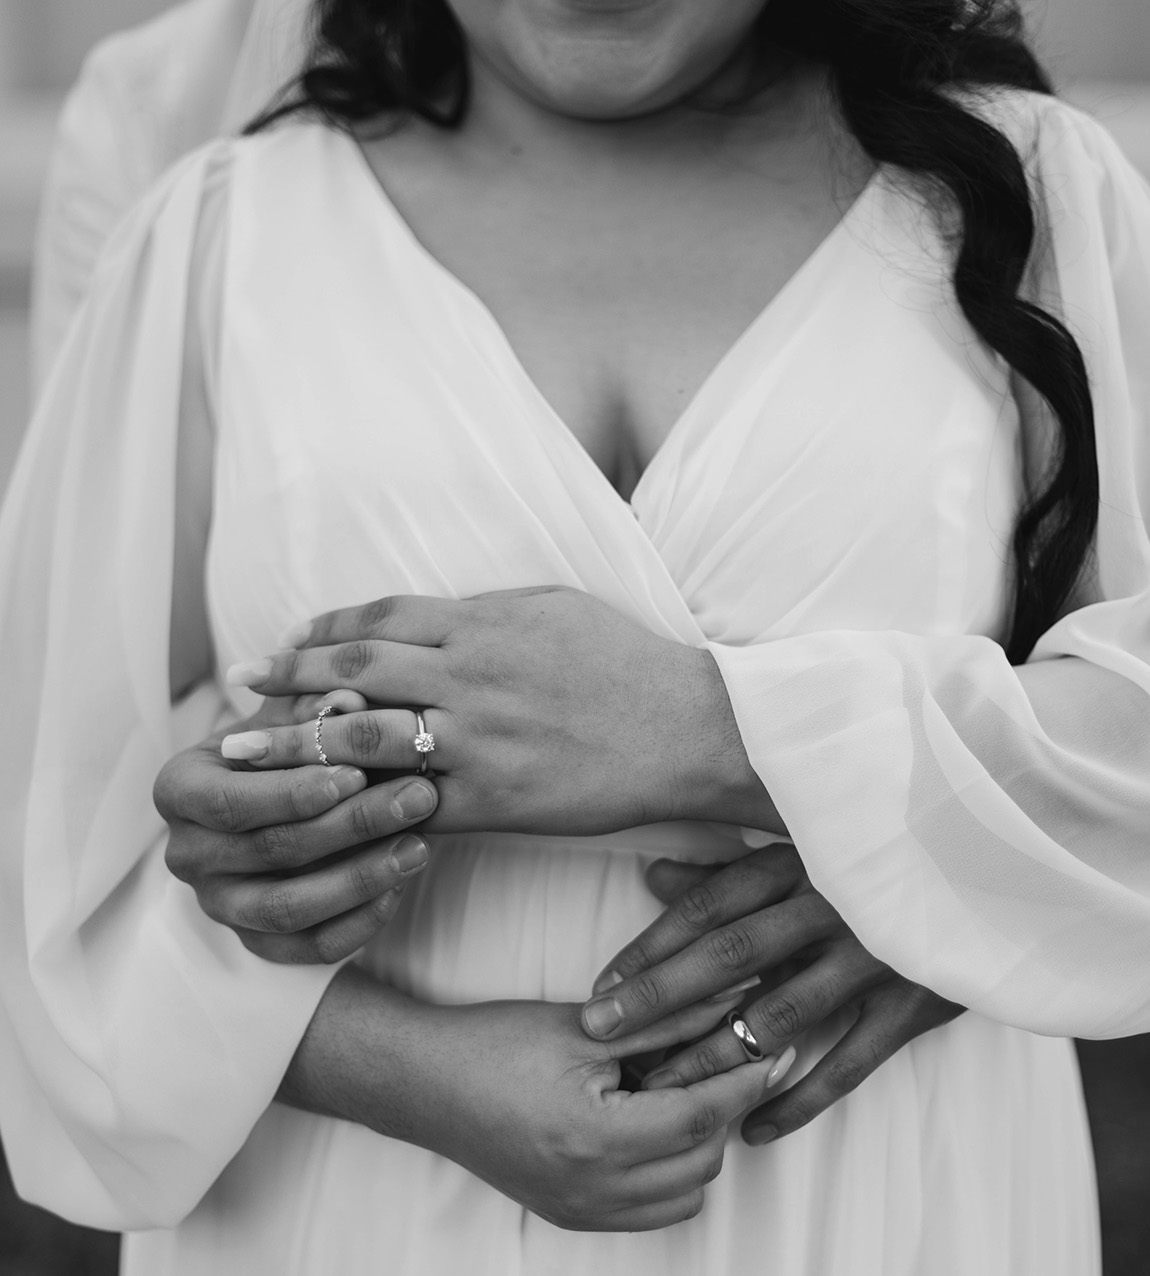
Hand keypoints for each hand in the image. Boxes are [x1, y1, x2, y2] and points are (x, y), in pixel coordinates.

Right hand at [159, 691, 438, 963]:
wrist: (282, 791)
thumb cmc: (288, 740)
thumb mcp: (295, 714)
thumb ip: (317, 705)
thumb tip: (349, 699)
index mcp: (179, 789)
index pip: (231, 801)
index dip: (293, 792)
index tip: (356, 773)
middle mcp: (187, 853)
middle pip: (270, 850)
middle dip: (351, 825)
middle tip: (417, 797)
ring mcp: (219, 904)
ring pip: (288, 908)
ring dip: (361, 878)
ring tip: (420, 845)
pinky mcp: (257, 942)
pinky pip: (310, 947)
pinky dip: (359, 921)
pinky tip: (401, 885)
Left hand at [221, 588, 779, 835]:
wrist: (688, 729)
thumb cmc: (626, 663)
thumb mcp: (557, 606)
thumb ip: (487, 608)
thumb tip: (431, 613)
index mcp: (483, 625)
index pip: (379, 619)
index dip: (321, 630)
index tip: (285, 643)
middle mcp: (470, 678)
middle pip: (354, 673)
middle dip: (286, 681)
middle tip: (237, 692)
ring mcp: (478, 742)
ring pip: (365, 739)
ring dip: (296, 745)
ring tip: (249, 754)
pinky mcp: (494, 800)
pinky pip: (410, 805)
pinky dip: (360, 806)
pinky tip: (323, 811)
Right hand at [291, 970, 780, 1230]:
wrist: (424, 1085)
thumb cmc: (494, 1045)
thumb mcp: (585, 1026)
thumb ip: (663, 1020)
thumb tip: (728, 999)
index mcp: (595, 1138)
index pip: (699, 1117)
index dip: (742, 1081)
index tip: (771, 1051)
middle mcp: (593, 1189)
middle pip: (700, 1160)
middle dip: (722, 1109)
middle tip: (724, 1059)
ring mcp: (581, 1211)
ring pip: (683, 1194)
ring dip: (698, 1145)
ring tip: (683, 1089)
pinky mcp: (571, 1216)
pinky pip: (650, 1211)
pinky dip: (669, 1173)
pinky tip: (652, 1124)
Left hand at [577, 845, 963, 1143]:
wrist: (992, 868)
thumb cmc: (881, 854)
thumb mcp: (807, 847)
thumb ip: (732, 867)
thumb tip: (654, 876)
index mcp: (800, 859)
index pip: (710, 904)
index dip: (651, 944)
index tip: (601, 983)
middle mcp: (830, 905)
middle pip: (729, 955)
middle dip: (659, 997)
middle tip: (602, 1032)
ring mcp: (872, 955)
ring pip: (780, 1013)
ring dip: (716, 1053)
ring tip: (661, 1088)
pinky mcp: (912, 1001)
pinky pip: (849, 1062)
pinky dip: (800, 1098)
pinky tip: (754, 1128)